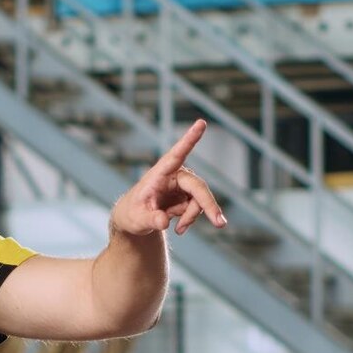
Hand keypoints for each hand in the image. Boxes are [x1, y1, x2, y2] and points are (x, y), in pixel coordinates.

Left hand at [108, 119, 227, 237]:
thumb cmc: (132, 213)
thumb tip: (164, 222)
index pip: (175, 155)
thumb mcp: (137, 219)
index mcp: (159, 173)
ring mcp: (183, 184)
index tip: (201, 123)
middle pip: (197, 187)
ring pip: (199, 200)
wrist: (135, 218)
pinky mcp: (188, 194)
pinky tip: (178, 226)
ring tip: (177, 229)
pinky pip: (198, 207)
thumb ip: (150, 219)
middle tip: (220, 224)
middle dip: (208, 205)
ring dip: (191, 217)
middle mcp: (174, 174)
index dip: (189, 140)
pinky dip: (190, 219)